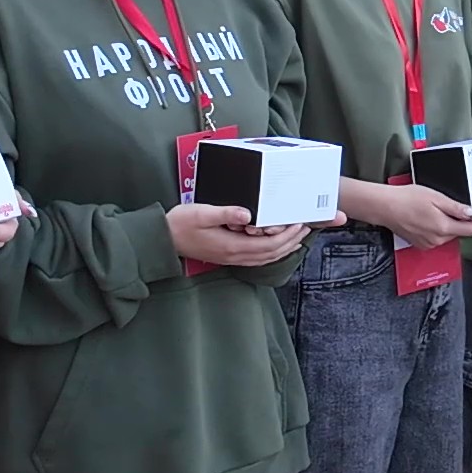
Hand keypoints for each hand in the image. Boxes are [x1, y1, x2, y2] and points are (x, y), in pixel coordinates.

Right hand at [169, 203, 308, 267]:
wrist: (164, 239)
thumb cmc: (181, 224)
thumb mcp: (202, 213)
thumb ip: (226, 213)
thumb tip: (248, 214)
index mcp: (232, 245)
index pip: (268, 244)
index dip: (287, 236)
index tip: (299, 224)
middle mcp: (235, 255)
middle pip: (272, 252)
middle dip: (292, 241)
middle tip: (307, 228)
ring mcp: (232, 258)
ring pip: (266, 258)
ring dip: (284, 248)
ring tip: (298, 237)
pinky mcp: (229, 256)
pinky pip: (257, 258)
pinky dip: (272, 252)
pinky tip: (277, 247)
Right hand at [365, 183, 471, 249]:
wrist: (385, 207)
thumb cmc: (407, 198)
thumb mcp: (436, 197)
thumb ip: (456, 207)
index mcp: (443, 227)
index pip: (470, 230)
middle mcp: (437, 240)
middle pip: (461, 233)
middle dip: (465, 223)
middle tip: (466, 210)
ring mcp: (429, 244)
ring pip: (449, 235)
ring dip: (452, 226)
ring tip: (443, 211)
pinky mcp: (422, 244)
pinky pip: (438, 238)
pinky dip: (440, 230)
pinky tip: (433, 218)